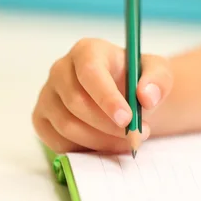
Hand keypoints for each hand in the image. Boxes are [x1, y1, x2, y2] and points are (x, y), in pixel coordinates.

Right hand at [32, 38, 172, 153]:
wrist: (126, 97)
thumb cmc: (138, 80)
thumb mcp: (158, 74)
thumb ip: (158, 81)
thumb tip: (146, 97)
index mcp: (87, 51)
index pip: (89, 72)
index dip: (107, 98)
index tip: (127, 119)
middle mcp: (61, 69)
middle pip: (76, 103)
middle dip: (108, 125)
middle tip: (137, 135)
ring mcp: (48, 95)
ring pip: (67, 126)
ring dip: (101, 141)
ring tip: (128, 141)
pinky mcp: (42, 119)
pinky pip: (58, 142)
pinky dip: (85, 150)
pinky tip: (107, 145)